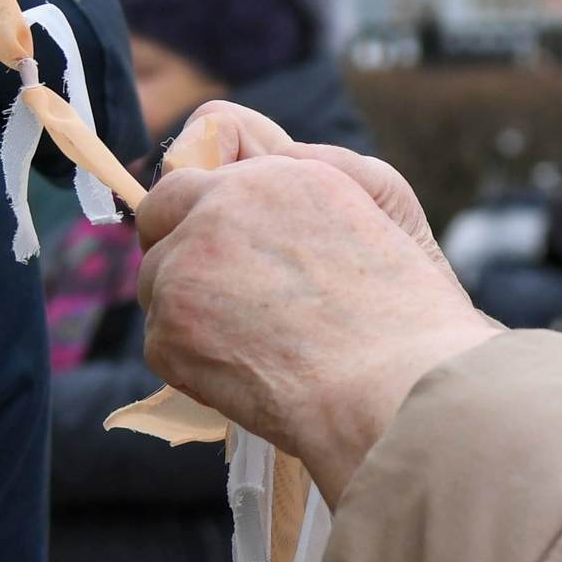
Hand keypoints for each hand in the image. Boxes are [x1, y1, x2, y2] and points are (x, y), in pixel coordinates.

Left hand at [137, 112, 494, 502]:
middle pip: (161, 213)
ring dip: (189, 307)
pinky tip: (249, 374)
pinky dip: (193, 362)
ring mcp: (186, 267)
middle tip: (223, 293)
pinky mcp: (169, 330)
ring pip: (157, 281)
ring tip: (255, 343)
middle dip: (179, 246)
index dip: (205, 208)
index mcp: (276, 174)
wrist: (397, 390)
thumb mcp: (380, 202)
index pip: (199, 171)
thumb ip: (303, 174)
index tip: (223, 241)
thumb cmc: (404, 310)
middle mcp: (222, 207)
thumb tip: (243, 172)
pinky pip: (161, 342)